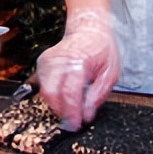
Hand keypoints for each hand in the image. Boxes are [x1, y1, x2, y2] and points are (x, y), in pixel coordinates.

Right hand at [36, 8, 119, 130]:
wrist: (89, 28)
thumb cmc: (101, 48)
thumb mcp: (110, 72)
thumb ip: (98, 95)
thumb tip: (87, 115)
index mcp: (78, 62)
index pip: (69, 93)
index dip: (72, 113)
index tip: (77, 125)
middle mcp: (59, 60)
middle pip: (52, 94)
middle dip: (62, 112)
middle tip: (74, 120)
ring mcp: (48, 60)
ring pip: (44, 92)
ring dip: (57, 105)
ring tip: (71, 107)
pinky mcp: (42, 62)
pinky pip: (42, 85)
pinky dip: (52, 95)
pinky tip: (63, 96)